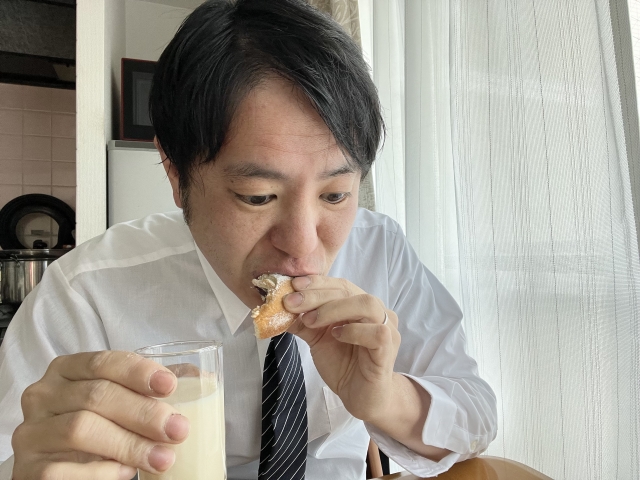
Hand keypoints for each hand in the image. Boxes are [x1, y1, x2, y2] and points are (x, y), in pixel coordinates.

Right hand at [11, 351, 189, 478]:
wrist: (66, 470)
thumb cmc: (102, 428)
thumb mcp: (123, 402)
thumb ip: (154, 389)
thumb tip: (205, 380)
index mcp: (67, 370)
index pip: (103, 362)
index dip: (137, 372)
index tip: (170, 385)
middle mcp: (43, 395)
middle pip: (96, 396)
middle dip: (143, 413)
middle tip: (178, 429)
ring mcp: (31, 433)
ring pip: (81, 430)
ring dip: (129, 445)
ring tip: (164, 458)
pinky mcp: (28, 470)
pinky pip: (64, 469)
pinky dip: (100, 471)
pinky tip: (124, 473)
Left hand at [285, 275, 400, 422]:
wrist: (361, 398)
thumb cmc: (344, 365)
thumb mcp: (317, 339)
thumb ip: (302, 322)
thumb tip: (277, 308)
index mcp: (360, 306)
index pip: (340, 284)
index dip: (317, 283)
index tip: (293, 286)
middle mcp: (376, 312)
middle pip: (349, 291)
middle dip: (316, 295)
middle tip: (291, 303)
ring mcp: (387, 329)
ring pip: (366, 304)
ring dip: (333, 308)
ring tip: (311, 321)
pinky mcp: (388, 350)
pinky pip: (377, 332)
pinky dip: (353, 331)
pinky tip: (336, 335)